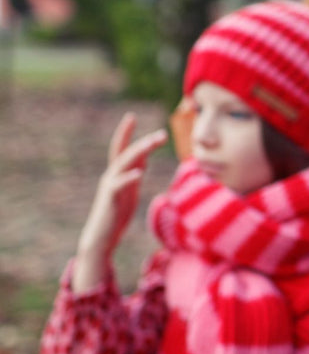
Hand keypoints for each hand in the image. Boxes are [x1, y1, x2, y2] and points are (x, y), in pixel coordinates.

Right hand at [72, 113, 167, 293]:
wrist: (102, 237)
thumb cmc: (116, 214)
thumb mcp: (130, 191)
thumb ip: (135, 174)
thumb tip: (144, 160)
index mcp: (118, 173)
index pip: (123, 149)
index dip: (126, 133)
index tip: (131, 116)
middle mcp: (112, 176)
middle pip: (124, 152)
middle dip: (140, 140)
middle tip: (160, 133)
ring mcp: (110, 186)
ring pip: (123, 164)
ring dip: (139, 151)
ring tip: (153, 143)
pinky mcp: (110, 200)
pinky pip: (118, 186)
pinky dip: (129, 178)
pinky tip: (139, 172)